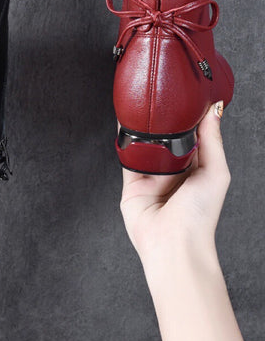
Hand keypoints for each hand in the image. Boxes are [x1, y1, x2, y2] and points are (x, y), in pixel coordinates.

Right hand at [120, 102, 229, 264]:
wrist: (173, 242)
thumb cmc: (199, 215)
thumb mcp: (216, 172)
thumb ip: (212, 140)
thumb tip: (214, 111)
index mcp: (197, 169)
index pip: (192, 137)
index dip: (188, 118)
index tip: (185, 98)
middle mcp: (173, 172)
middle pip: (166, 139)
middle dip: (163, 123)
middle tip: (160, 100)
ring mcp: (152, 176)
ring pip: (145, 145)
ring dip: (142, 130)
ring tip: (141, 110)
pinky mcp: (132, 182)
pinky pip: (127, 157)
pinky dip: (125, 143)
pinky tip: (126, 129)